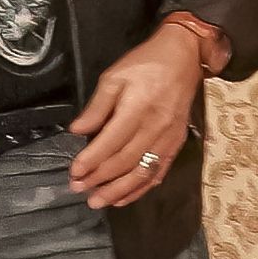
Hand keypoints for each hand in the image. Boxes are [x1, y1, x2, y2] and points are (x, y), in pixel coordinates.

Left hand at [66, 24, 203, 207]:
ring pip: (142, 173)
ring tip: (98, 201)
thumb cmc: (145, 64)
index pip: (110, 143)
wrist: (183, 57)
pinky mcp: (177, 143)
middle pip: (125, 162)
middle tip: (78, 189)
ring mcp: (169, 138)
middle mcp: (155, 128)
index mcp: (138, 109)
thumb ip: (97, 107)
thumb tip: (77, 130)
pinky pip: (159, 172)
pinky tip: (124, 197)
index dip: (90, 161)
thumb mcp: (114, 77)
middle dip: (99, 179)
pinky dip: (141, 188)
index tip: (74, 172)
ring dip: (118, 191)